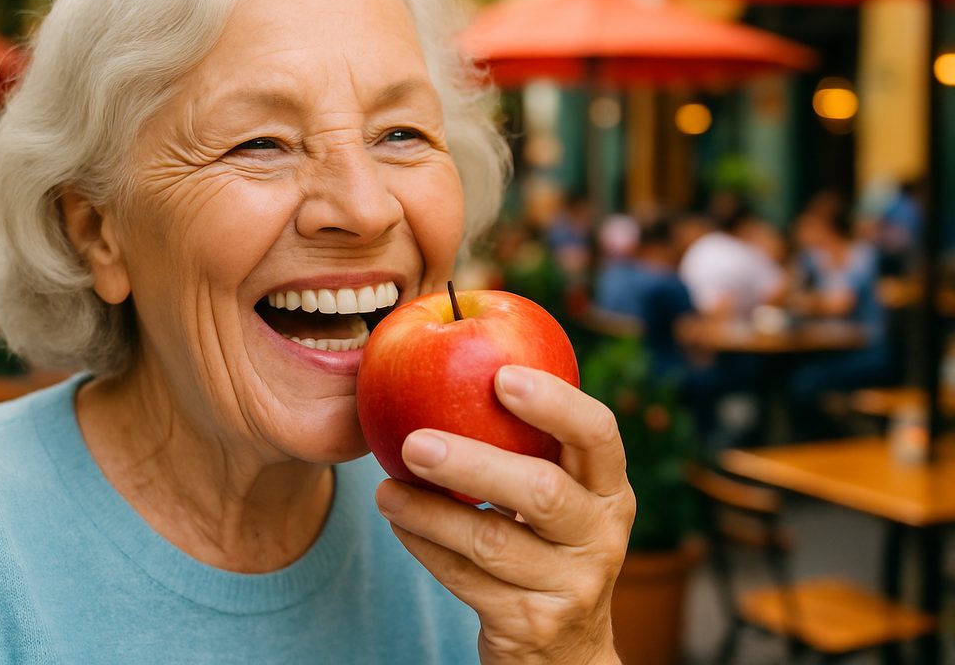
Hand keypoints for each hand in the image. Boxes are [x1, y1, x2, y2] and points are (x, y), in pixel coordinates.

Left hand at [374, 365, 634, 663]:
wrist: (565, 652)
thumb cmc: (546, 545)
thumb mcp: (560, 499)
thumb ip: (531, 446)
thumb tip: (456, 359)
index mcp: (610, 488)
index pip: (598, 434)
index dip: (554, 402)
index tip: (501, 374)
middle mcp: (602, 535)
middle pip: (541, 492)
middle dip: (473, 463)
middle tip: (415, 441)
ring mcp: (571, 585)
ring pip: (492, 542)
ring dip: (429, 512)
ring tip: (384, 489)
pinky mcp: (532, 624)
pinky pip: (467, 580)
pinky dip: (425, 547)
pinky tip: (398, 521)